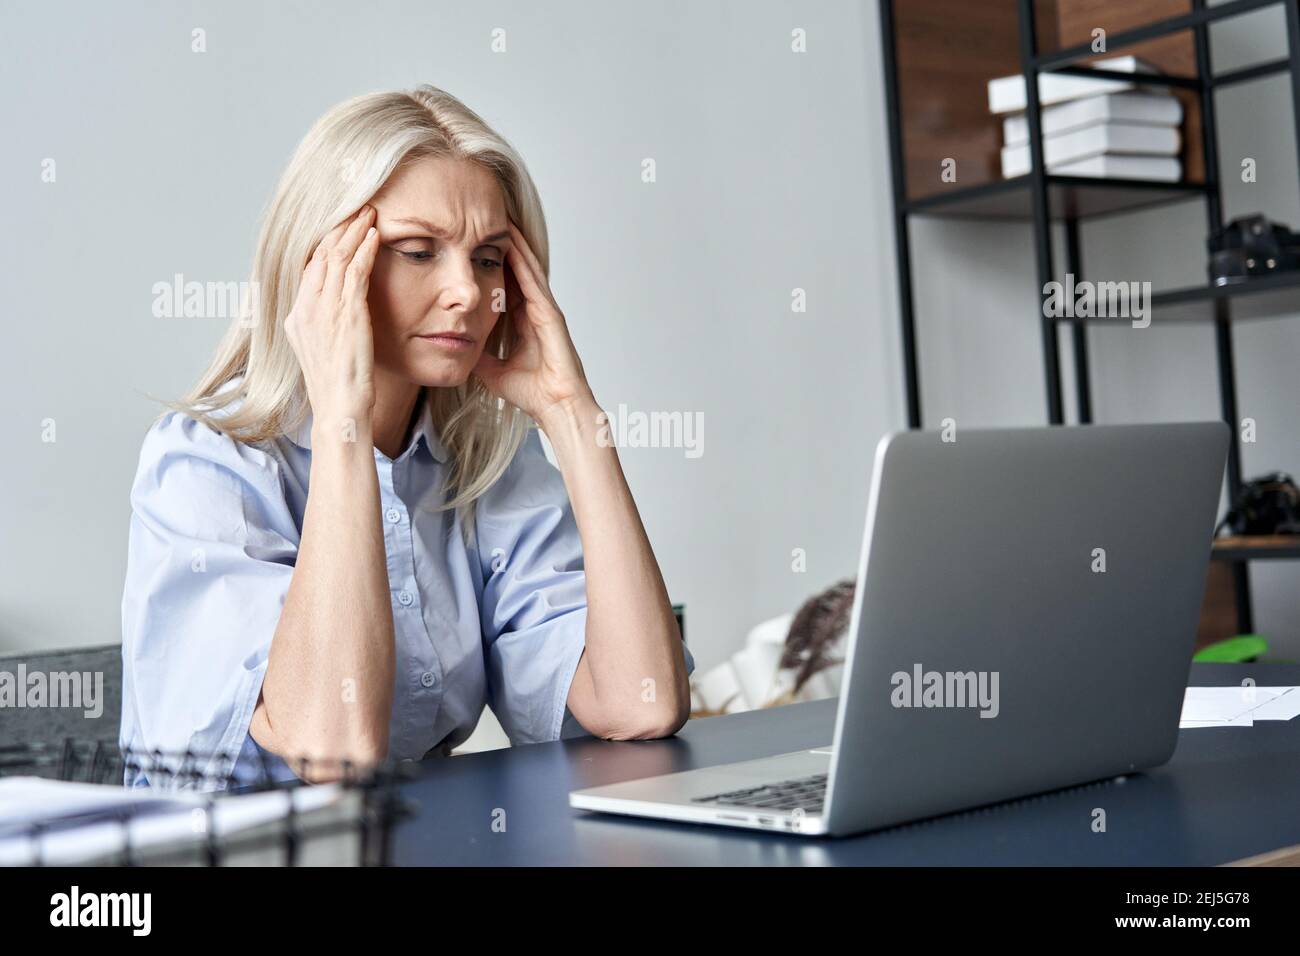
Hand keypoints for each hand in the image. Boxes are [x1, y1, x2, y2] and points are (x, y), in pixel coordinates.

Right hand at [284, 205, 380, 430]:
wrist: (339, 408)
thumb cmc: (338, 386)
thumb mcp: (323, 351)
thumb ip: (324, 327)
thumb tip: (334, 313)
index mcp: (297, 316)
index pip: (310, 267)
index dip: (325, 242)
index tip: (340, 225)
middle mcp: (306, 309)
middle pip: (320, 254)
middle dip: (339, 228)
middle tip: (356, 207)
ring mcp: (324, 310)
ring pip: (337, 257)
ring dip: (354, 231)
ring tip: (368, 212)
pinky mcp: (346, 314)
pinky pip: (355, 272)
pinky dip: (365, 250)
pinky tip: (376, 235)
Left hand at [473, 221, 595, 425]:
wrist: (556, 406)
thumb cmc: (533, 393)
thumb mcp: (492, 371)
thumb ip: (478, 356)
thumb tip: (455, 348)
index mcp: (522, 321)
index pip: (504, 283)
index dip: (489, 262)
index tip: (472, 242)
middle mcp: (534, 310)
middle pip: (515, 268)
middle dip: (502, 244)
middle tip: (485, 216)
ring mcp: (544, 309)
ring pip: (526, 267)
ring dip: (513, 242)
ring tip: (498, 216)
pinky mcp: (550, 313)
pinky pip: (534, 280)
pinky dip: (523, 259)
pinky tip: (511, 240)